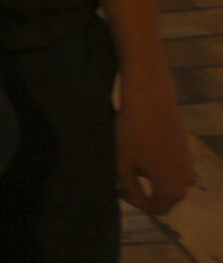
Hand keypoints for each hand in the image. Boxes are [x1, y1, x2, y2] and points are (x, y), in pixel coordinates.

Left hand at [116, 77, 196, 214]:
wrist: (151, 101)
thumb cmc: (134, 134)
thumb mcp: (124, 164)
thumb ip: (128, 186)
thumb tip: (131, 195)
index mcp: (173, 190)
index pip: (156, 209)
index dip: (137, 203)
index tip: (120, 189)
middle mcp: (187, 181)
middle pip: (165, 197)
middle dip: (144, 191)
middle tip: (123, 179)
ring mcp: (190, 165)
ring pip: (169, 181)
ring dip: (151, 178)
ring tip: (130, 164)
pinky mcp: (187, 150)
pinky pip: (173, 167)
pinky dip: (158, 166)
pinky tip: (142, 153)